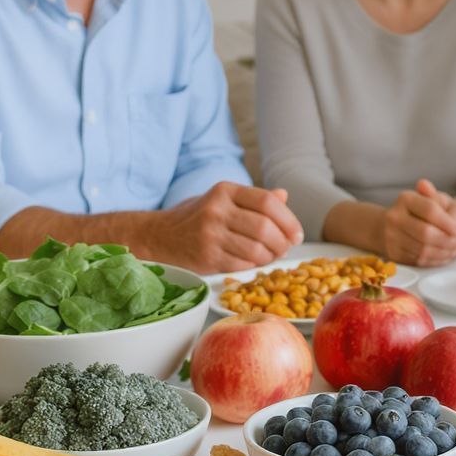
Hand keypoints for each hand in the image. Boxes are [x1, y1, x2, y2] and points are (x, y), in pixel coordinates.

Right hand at [166, 182, 303, 272]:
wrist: (159, 237)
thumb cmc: (197, 218)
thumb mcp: (223, 200)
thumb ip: (253, 199)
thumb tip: (284, 195)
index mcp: (225, 191)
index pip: (267, 202)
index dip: (288, 220)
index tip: (297, 234)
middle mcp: (217, 209)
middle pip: (265, 227)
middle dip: (282, 242)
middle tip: (286, 249)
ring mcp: (210, 234)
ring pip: (256, 249)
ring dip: (270, 257)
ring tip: (270, 256)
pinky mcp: (206, 257)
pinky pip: (242, 264)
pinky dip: (253, 265)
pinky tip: (251, 262)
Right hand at [383, 179, 455, 266]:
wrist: (402, 225)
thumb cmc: (426, 211)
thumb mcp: (435, 199)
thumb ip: (435, 196)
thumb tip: (423, 184)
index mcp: (405, 199)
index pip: (428, 210)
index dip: (447, 222)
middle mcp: (394, 217)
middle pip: (426, 234)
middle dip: (450, 241)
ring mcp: (391, 237)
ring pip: (424, 250)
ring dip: (447, 252)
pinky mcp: (394, 254)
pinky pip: (420, 261)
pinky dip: (438, 260)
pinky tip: (449, 254)